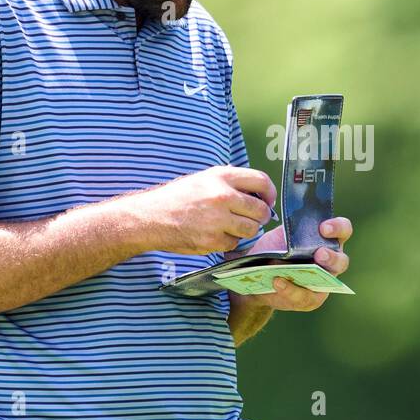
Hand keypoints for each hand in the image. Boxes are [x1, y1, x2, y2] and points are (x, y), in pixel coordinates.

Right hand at [137, 166, 276, 254]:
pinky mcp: (212, 240)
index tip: (267, 200)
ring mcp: (218, 219)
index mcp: (221, 176)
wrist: (150, 217)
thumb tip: (257, 193)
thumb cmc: (177, 198)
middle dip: (261, 216)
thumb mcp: (204, 178)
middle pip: (261, 210)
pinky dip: (228, 241)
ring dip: (246, 230)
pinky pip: (234, 243)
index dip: (269, 193)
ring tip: (231, 226)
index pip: (261, 181)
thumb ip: (230, 183)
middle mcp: (222, 196)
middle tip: (252, 218)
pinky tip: (215, 234)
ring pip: (251, 229)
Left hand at [238, 217, 352, 312]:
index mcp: (328, 239)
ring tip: (297, 271)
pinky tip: (277, 282)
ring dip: (314, 278)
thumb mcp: (280, 235)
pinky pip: (304, 297)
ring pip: (328, 282)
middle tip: (320, 254)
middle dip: (332, 258)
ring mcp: (323, 282)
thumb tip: (289, 234)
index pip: (343, 230)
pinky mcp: (311, 299)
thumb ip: (288, 233)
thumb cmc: (276, 248)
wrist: (260, 273)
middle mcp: (331, 260)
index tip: (323, 228)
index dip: (338, 228)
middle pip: (341, 261)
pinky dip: (289, 290)